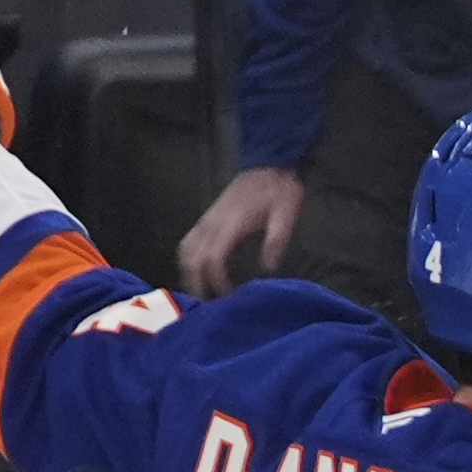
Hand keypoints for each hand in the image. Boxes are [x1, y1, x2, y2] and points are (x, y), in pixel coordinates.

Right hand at [178, 165, 303, 297]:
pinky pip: (188, 243)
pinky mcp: (206, 219)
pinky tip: (199, 273)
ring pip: (185, 252)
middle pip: (192, 260)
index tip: (230, 297)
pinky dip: (189, 262)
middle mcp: (212, 223)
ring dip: (189, 274)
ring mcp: (206, 220)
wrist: (268, 164)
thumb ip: (276, 241)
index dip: (217, 282)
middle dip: (197, 284)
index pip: (213, 260)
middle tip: (208, 307)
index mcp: (230, 224)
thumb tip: (268, 270)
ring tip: (202, 294)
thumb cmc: (279, 190)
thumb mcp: (287, 214)